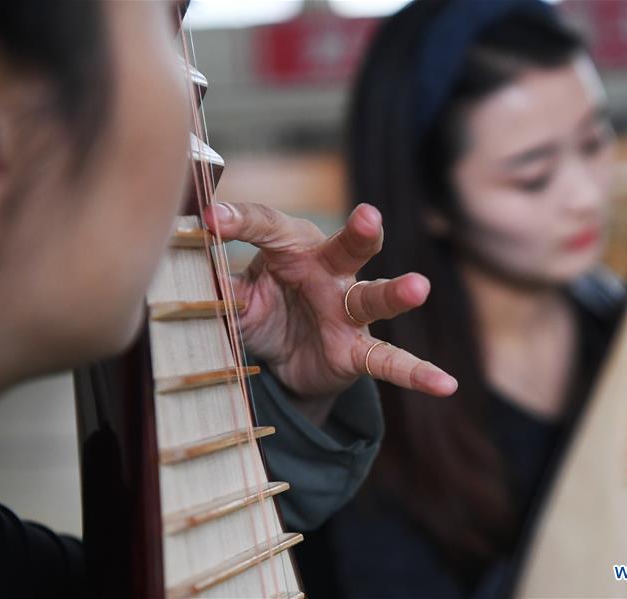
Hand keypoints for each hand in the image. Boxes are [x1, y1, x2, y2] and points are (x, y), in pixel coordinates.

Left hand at [203, 202, 456, 421]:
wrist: (284, 359)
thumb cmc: (262, 310)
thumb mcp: (235, 299)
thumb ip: (219, 286)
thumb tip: (181, 268)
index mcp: (292, 248)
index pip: (268, 226)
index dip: (239, 222)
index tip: (208, 221)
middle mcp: (328, 272)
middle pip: (347, 247)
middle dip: (359, 233)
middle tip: (368, 216)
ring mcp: (347, 311)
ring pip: (373, 299)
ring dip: (395, 295)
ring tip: (418, 288)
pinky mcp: (357, 350)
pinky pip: (390, 362)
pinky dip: (416, 373)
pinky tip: (445, 385)